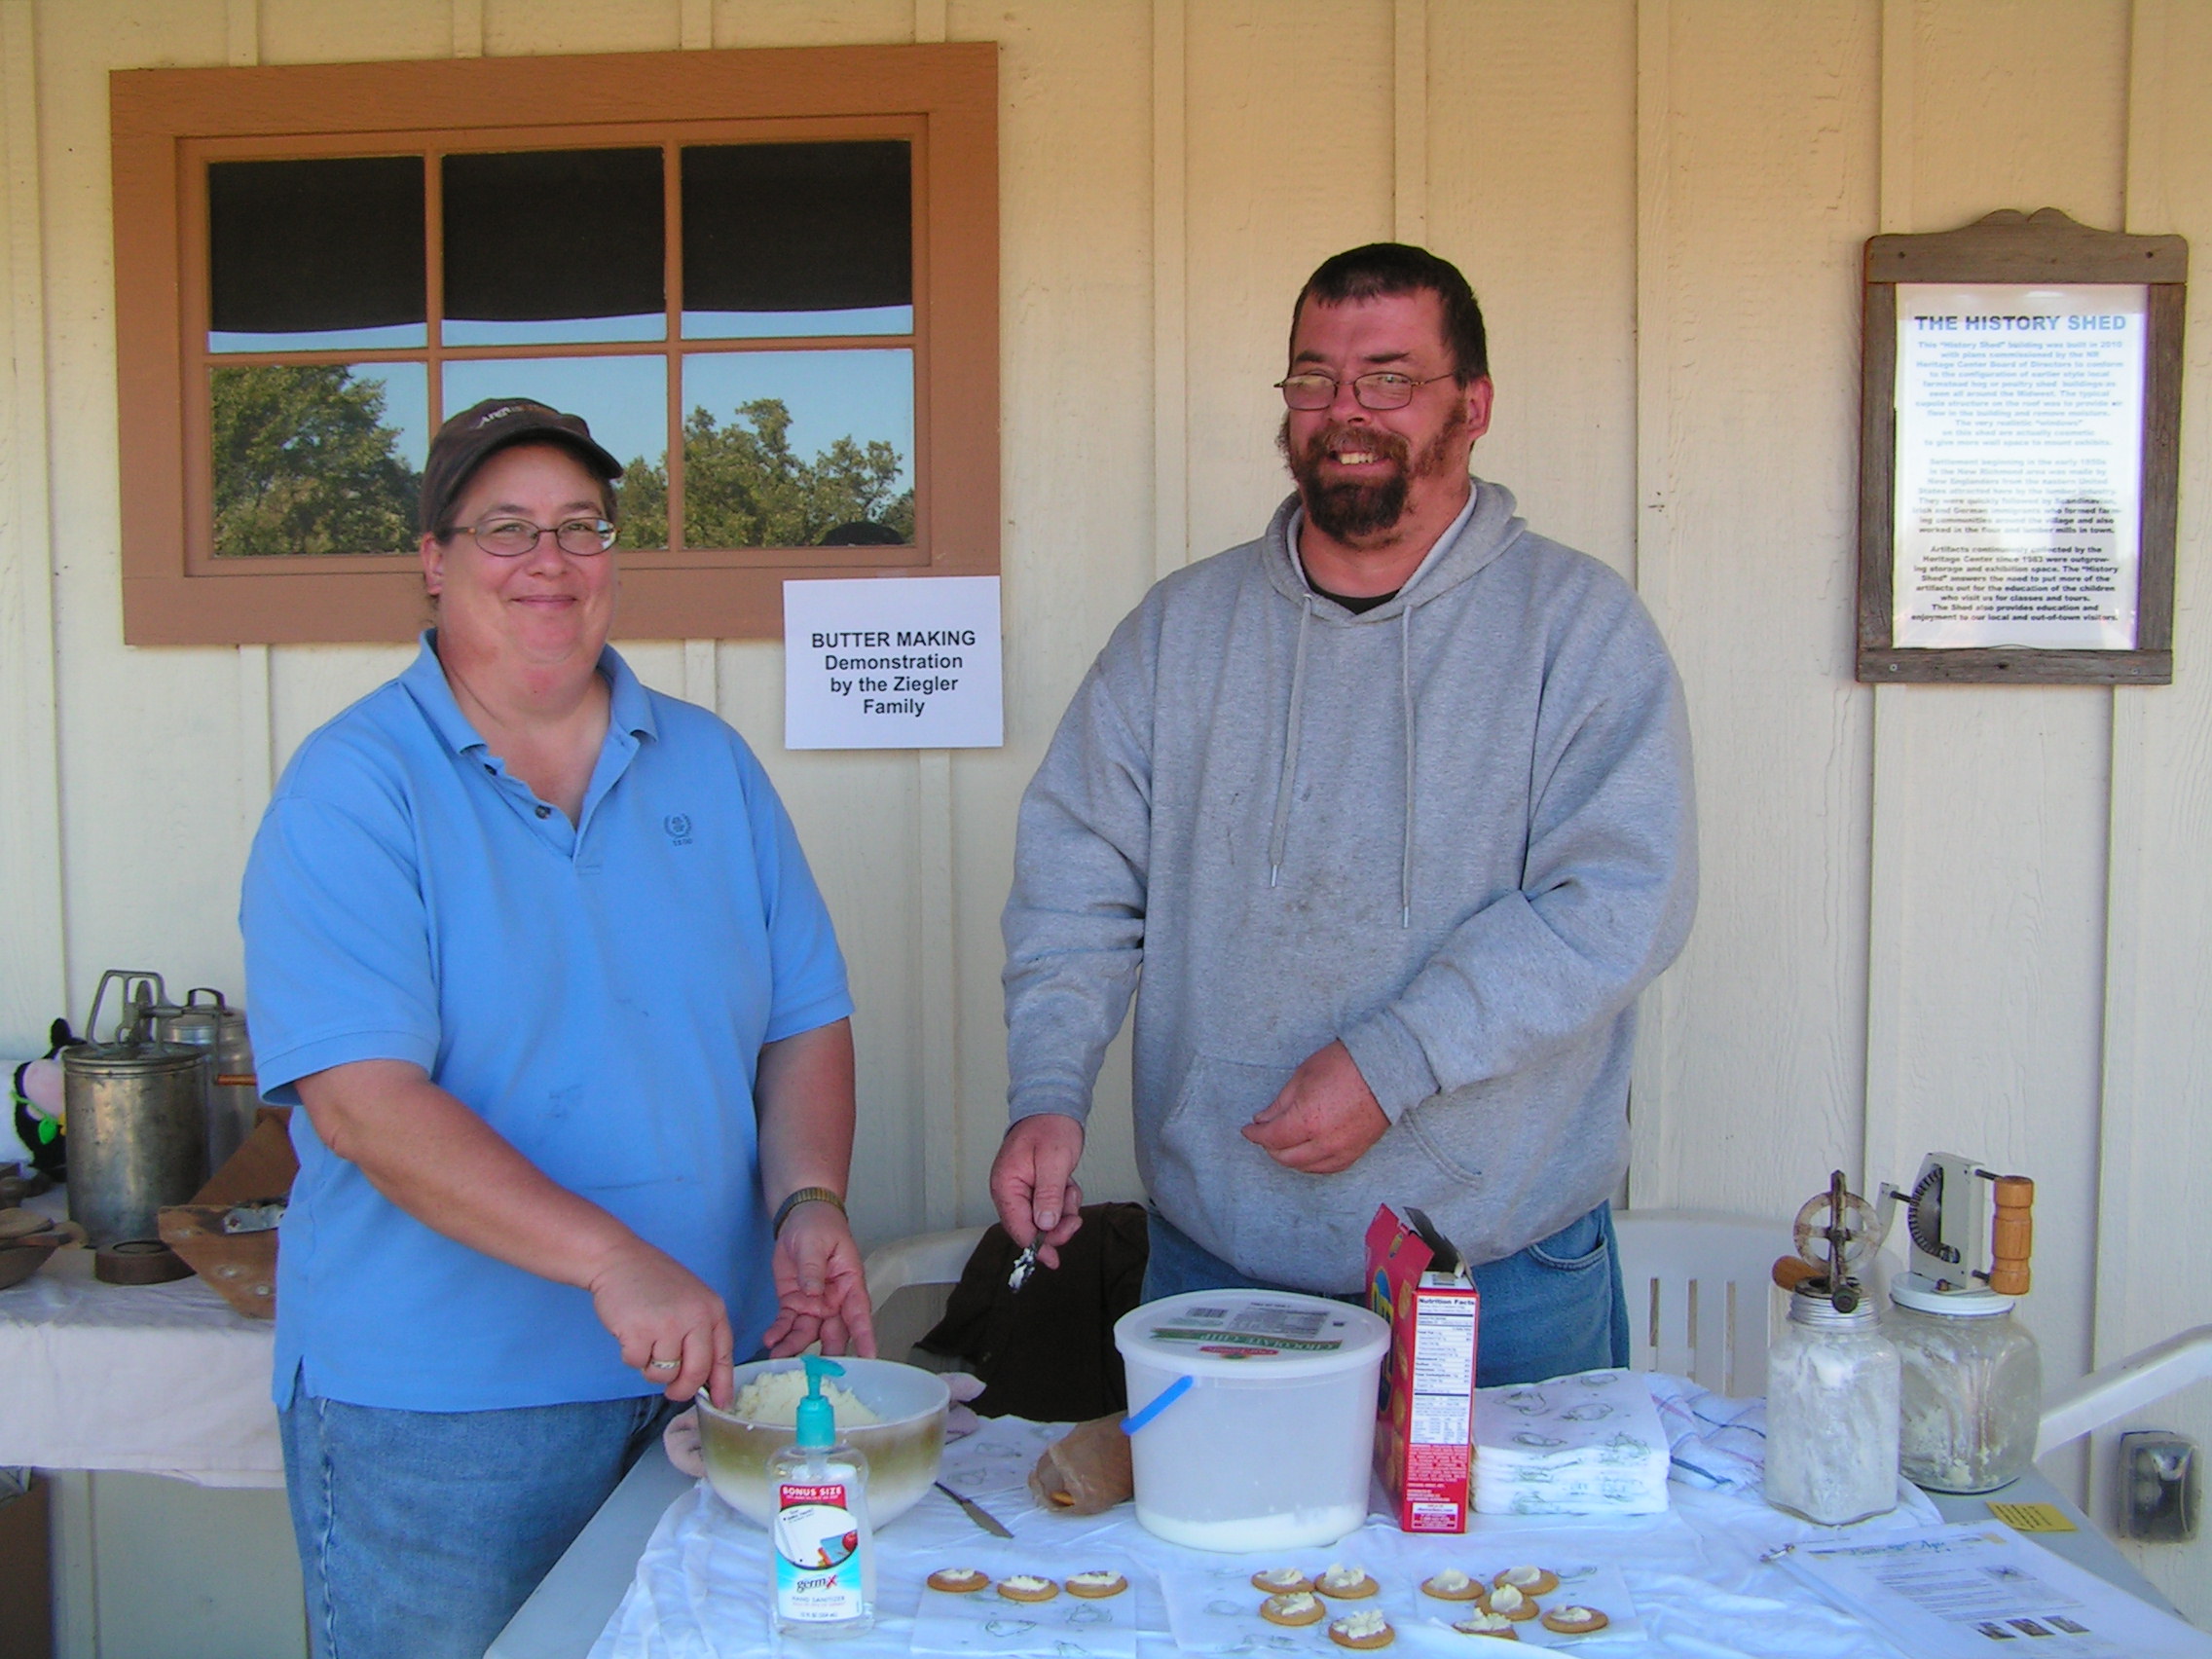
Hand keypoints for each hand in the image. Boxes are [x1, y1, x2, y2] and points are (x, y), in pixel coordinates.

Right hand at [585, 1236, 735, 1409]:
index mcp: (712, 1309)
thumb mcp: (690, 1301)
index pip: (723, 1355)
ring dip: (651, 1366)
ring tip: (645, 1340)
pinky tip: (630, 1332)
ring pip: (664, 1373)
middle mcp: (695, 1317)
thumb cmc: (654, 1282)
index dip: (723, 1384)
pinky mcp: (639, 1332)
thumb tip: (705, 1379)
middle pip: (696, 1373)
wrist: (618, 1259)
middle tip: (672, 1393)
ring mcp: (667, 1324)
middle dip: (683, 1390)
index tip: (721, 1403)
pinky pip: (637, 1364)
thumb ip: (700, 1334)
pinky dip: (631, 1355)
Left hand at [762, 1200, 876, 1359]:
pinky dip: (779, 1334)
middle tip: (815, 1372)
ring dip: (794, 1347)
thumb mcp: (816, 1242)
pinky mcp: (794, 1304)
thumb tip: (812, 1292)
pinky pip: (787, 1324)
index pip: (859, 1314)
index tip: (868, 1358)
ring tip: (778, 1358)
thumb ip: (813, 1267)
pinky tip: (770, 1341)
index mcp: (849, 1284)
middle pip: (833, 1333)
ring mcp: (813, 1305)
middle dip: (825, 1354)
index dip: (865, 1336)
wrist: (799, 1218)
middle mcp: (833, 1300)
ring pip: (807, 1334)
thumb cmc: (819, 1226)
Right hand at [988, 1114, 1085, 1268]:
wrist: (1054, 1107)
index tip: (1053, 1259)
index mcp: (1006, 1184)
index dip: (1036, 1245)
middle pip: (1029, 1227)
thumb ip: (1048, 1195)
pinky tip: (1067, 1185)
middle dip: (1055, 1227)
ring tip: (1070, 1190)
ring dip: (1061, 1212)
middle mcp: (1009, 1190)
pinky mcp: (1033, 1188)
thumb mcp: (1053, 1162)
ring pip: (1042, 1219)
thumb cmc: (1050, 1127)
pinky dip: (1062, 1202)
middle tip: (1074, 1221)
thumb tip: (1044, 1225)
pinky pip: (1049, 1208)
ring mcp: (1020, 1189)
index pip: (1017, 1227)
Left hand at [1241, 1041, 1388, 1172]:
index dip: (1255, 1135)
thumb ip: (1280, 1103)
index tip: (1248, 1129)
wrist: (1385, 1070)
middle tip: (1264, 1134)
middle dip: (1269, 1146)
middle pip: (1285, 1157)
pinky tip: (1305, 1154)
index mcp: (1306, 1120)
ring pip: (1304, 1167)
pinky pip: (1326, 1168)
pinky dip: (1310, 1164)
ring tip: (1282, 1142)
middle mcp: (1323, 1141)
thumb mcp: (1302, 1076)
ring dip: (1288, 1157)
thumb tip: (1262, 1119)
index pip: (1271, 1137)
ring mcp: (1341, 1150)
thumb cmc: (1344, 1065)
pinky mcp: (1355, 1153)